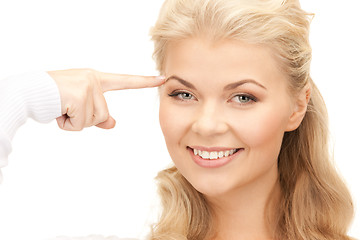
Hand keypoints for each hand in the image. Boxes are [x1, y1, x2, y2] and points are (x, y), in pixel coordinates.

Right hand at [47, 68, 164, 130]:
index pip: (125, 81)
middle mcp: (94, 80)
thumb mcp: (80, 103)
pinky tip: (58, 111)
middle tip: (67, 108)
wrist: (30, 91)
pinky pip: (80, 124)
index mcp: (96, 79)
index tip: (163, 79)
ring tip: (61, 108)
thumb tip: (113, 124)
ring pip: (93, 121)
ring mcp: (87, 87)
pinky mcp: (79, 96)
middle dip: (85, 119)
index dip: (145, 81)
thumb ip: (98, 114)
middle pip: (103, 115)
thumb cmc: (55, 97)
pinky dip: (66, 124)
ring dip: (75, 121)